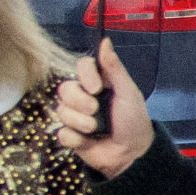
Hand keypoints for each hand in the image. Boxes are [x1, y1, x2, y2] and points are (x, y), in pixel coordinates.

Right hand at [55, 39, 152, 177]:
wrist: (132, 155)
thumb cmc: (134, 122)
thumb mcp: (128, 93)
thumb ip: (114, 68)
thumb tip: (105, 40)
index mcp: (99, 83)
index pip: (81, 66)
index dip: (85, 76)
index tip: (97, 88)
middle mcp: (83, 96)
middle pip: (65, 89)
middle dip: (81, 103)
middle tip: (96, 112)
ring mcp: (75, 116)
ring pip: (61, 111)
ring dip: (81, 123)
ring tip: (96, 129)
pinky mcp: (70, 136)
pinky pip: (61, 132)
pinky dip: (75, 138)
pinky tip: (88, 141)